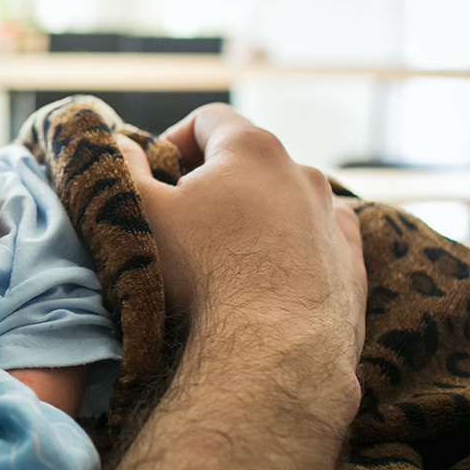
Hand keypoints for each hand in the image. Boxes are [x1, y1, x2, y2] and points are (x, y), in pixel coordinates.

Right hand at [116, 104, 366, 403]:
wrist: (274, 349)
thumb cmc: (201, 271)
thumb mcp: (139, 211)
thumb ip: (123, 167)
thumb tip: (118, 143)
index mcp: (251, 148)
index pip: (209, 120)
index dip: (175, 139)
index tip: (156, 173)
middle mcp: (302, 172)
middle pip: (249, 160)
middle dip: (214, 181)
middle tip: (181, 219)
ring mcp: (333, 218)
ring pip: (286, 200)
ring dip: (255, 214)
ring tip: (224, 254)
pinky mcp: (351, 264)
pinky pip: (318, 240)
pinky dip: (292, 249)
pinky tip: (267, 279)